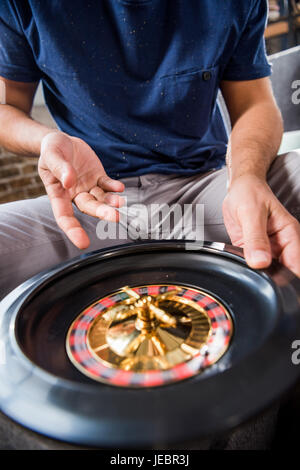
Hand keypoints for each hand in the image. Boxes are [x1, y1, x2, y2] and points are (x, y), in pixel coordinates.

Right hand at [38, 132, 124, 248]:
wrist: (61, 140)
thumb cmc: (51, 150)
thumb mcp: (51, 154)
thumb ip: (59, 167)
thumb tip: (69, 182)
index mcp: (58, 193)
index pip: (64, 217)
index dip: (73, 230)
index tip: (83, 243)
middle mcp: (74, 194)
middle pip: (88, 207)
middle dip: (101, 212)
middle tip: (114, 217)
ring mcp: (88, 187)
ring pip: (100, 199)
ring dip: (111, 202)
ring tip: (120, 201)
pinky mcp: (98, 177)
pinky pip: (107, 185)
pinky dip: (113, 187)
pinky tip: (120, 187)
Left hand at [222, 174, 299, 276]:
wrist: (239, 188)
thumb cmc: (250, 193)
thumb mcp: (251, 213)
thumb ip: (255, 238)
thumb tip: (260, 262)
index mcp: (290, 235)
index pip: (296, 265)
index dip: (285, 278)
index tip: (270, 282)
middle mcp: (282, 245)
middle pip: (283, 273)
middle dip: (270, 279)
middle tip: (255, 277)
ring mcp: (269, 250)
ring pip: (268, 272)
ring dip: (257, 275)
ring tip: (246, 268)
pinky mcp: (254, 252)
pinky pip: (253, 266)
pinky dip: (247, 269)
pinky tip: (240, 263)